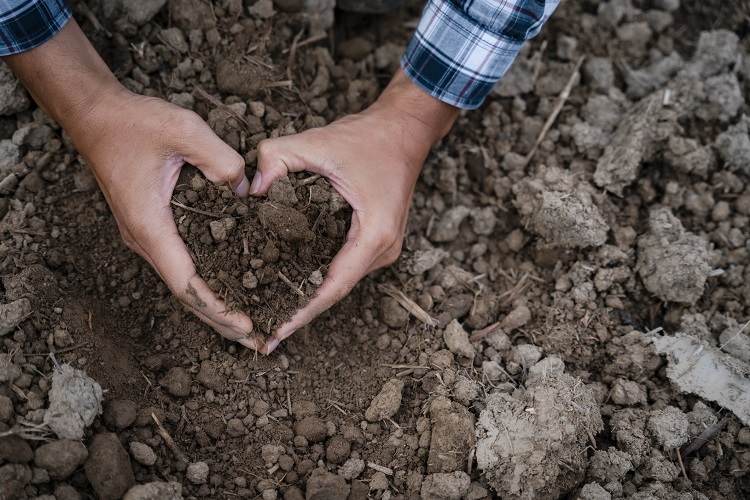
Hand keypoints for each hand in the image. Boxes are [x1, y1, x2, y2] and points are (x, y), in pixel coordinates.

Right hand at [3, 20, 268, 351]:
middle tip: (258, 342)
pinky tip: (227, 290)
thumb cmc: (134, 123)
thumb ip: (221, 159)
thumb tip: (247, 190)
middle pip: (185, 295)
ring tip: (247, 327)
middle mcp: (144, 239)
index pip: (185, 282)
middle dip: (221, 321)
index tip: (245, 327)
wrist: (96, 116)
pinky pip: (180, 266)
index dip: (216, 308)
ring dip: (213, 307)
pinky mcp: (151, 228)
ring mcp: (146, 236)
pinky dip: (205, 285)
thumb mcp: (184, 130)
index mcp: (150, 225)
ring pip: (182, 284)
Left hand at [254, 70, 458, 351]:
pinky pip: (345, 268)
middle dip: (300, 312)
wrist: (404, 130)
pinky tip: (294, 285)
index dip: (302, 313)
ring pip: (341, 282)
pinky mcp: (378, 242)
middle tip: (265, 334)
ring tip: (274, 314)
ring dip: (310, 298)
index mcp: (373, 234)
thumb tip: (248, 191)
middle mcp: (383, 249)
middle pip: (336, 291)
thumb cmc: (367, 138)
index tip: (276, 334)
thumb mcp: (315, 143)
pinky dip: (320, 280)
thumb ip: (274, 160)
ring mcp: (385, 248)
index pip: (333, 287)